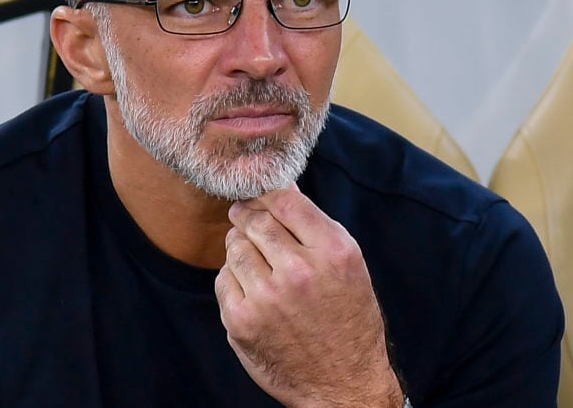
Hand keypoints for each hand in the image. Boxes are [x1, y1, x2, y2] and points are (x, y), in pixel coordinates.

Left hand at [215, 184, 402, 407]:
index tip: (259, 194)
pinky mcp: (242, 321)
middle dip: (247, 215)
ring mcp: (267, 298)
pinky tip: (252, 288)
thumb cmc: (347, 319)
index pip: (285, 200)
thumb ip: (313, 225)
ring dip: (240, 245)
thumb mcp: (348, 265)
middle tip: (245, 216)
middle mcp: (299, 272)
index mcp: (333, 252)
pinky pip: (224, 279)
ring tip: (255, 258)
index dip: (266, 193)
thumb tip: (280, 187)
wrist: (343, 384)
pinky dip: (233, 278)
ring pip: (235, 247)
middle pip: (255, 221)